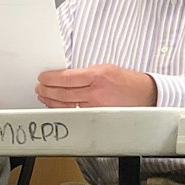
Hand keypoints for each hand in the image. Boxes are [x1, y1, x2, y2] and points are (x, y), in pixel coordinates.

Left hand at [35, 63, 155, 108]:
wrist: (145, 94)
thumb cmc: (126, 81)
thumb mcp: (105, 68)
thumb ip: (85, 73)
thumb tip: (65, 76)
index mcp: (97, 76)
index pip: (66, 78)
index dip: (51, 78)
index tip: (43, 77)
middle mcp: (96, 92)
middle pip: (63, 93)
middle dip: (47, 90)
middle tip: (40, 87)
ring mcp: (96, 106)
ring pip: (67, 105)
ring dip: (51, 101)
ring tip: (44, 96)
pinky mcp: (98, 116)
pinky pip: (76, 113)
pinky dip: (63, 109)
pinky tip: (56, 106)